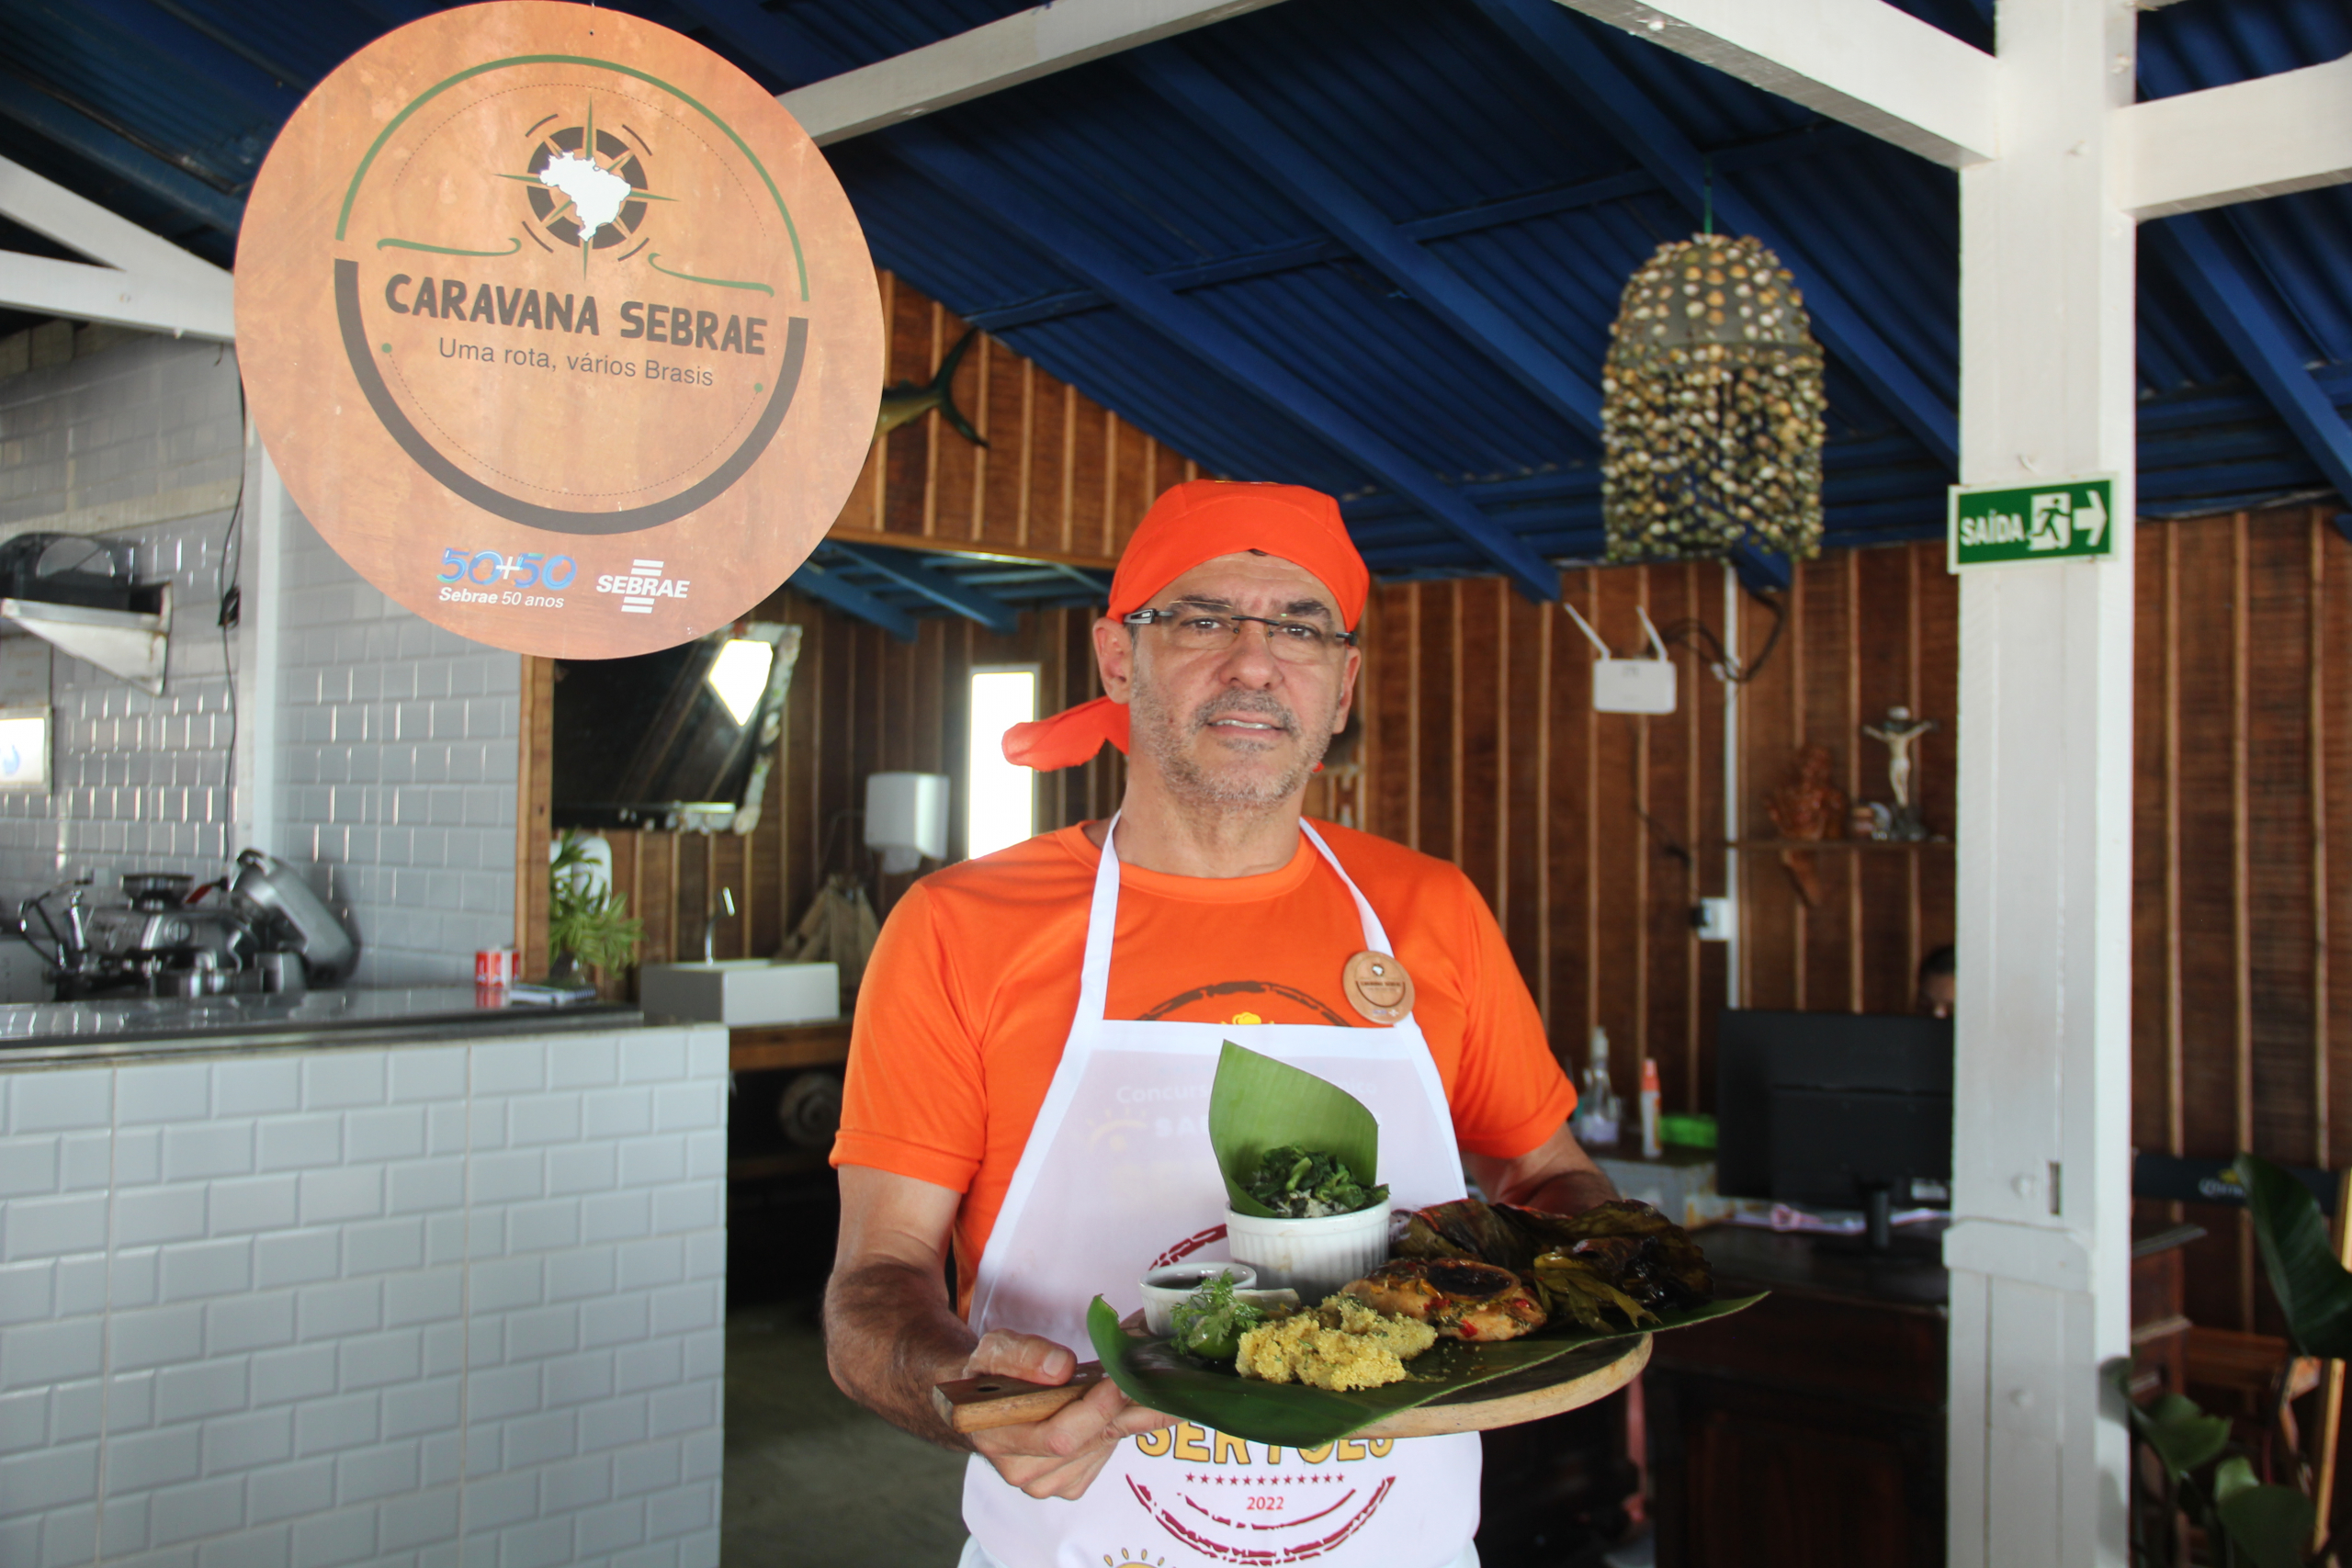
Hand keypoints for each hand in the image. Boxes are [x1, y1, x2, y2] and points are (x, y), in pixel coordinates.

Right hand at [962, 1330, 1176, 1499]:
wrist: (984, 1407)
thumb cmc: (990, 1377)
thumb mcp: (994, 1350)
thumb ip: (1023, 1355)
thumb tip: (1060, 1369)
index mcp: (998, 1438)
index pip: (1058, 1435)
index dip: (1095, 1409)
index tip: (1119, 1380)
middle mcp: (1020, 1470)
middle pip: (1086, 1444)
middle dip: (1118, 1409)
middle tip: (1140, 1379)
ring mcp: (1044, 1483)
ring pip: (1099, 1450)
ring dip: (1123, 1418)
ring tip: (1130, 1387)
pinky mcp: (1065, 1485)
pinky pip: (1101, 1459)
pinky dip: (1116, 1431)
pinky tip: (1114, 1408)